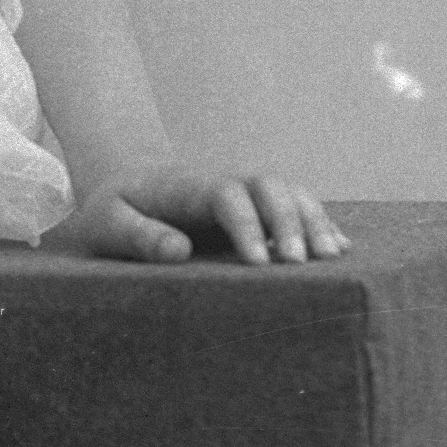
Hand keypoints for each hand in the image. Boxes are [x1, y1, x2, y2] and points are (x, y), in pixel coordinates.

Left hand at [41, 171, 347, 267]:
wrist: (121, 186)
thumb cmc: (111, 211)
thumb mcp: (107, 222)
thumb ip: (137, 236)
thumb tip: (179, 250)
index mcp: (188, 186)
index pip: (227, 195)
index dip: (247, 225)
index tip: (259, 263)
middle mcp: (223, 183)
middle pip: (268, 187)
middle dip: (290, 220)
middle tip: (300, 263)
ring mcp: (243, 193)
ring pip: (290, 194)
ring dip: (314, 221)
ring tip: (332, 257)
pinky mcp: (255, 209)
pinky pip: (295, 208)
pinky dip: (320, 224)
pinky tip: (340, 248)